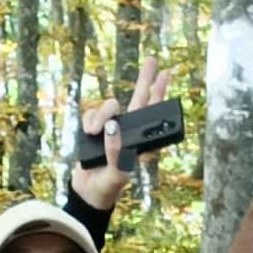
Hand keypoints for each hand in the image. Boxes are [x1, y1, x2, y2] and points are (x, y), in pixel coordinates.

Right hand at [71, 56, 171, 211]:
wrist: (86, 192)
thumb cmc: (107, 188)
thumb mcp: (116, 174)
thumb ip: (116, 153)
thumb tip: (112, 128)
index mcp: (138, 142)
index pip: (152, 115)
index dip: (159, 94)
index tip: (165, 75)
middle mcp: (126, 131)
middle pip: (138, 99)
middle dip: (145, 79)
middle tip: (153, 59)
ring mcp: (110, 128)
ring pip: (110, 106)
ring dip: (101, 115)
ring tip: (94, 132)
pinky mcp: (94, 129)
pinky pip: (92, 113)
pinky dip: (89, 121)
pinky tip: (88, 133)